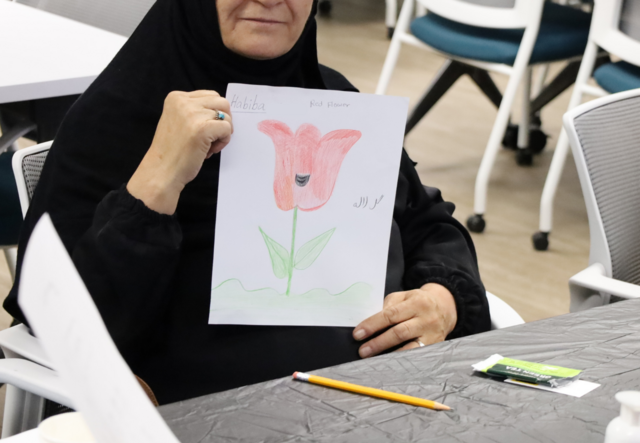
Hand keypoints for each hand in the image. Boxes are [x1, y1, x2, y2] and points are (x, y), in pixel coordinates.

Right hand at [127, 90, 232, 214]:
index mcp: (176, 97)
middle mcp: (183, 102)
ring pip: (227, 116)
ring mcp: (192, 114)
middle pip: (222, 102)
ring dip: (223, 132)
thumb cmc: (171, 152)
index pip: (210, 95)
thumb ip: (195, 112)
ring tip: (209, 146)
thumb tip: (222, 112)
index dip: (214, 114)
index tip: (206, 130)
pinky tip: (210, 151)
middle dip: (223, 120)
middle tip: (213, 138)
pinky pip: (227, 129)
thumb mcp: (178, 121)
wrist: (161, 172)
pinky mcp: (203, 129)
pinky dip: (224, 141)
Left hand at [352, 283, 456, 357]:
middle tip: (363, 350)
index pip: (390, 315)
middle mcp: (426, 319)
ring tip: (374, 359)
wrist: (444, 308)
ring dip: (389, 355)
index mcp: (416, 303)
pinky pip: (416, 355)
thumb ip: (388, 305)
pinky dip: (402, 360)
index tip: (358, 334)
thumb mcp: (404, 296)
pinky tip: (390, 363)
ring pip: (409, 347)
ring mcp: (432, 335)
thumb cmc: (418, 302)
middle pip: (399, 333)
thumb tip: (371, 321)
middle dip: (378, 342)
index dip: (373, 325)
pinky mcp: (435, 347)